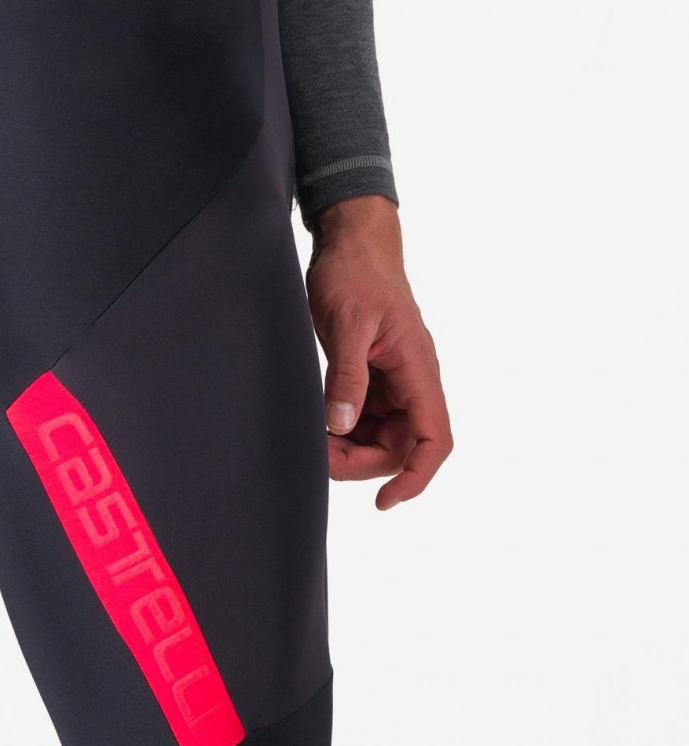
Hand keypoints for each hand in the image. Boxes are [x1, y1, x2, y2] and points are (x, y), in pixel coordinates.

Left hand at [306, 194, 451, 509]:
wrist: (350, 244)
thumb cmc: (356, 275)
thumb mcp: (348, 325)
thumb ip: (346, 376)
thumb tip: (340, 426)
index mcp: (419, 369)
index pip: (434, 438)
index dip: (416, 476)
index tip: (385, 501)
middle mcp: (412, 382)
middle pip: (400, 447)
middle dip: (361, 461)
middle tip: (317, 454)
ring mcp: (392, 383)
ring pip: (379, 438)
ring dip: (348, 449)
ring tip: (311, 439)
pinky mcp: (371, 379)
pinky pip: (363, 420)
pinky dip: (341, 430)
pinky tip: (316, 424)